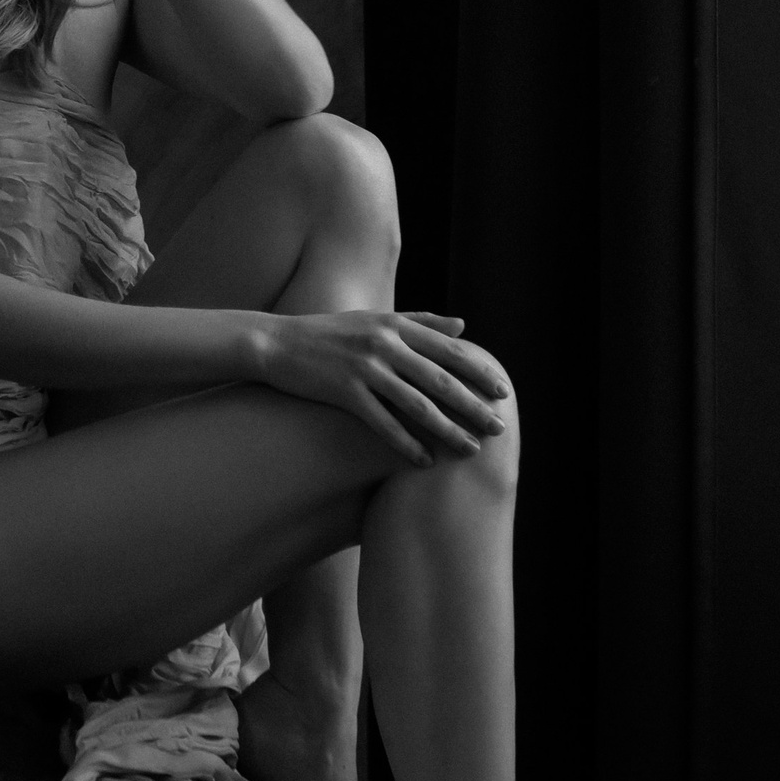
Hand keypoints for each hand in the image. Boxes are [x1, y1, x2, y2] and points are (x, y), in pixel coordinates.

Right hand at [245, 309, 512, 465]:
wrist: (276, 342)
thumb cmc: (329, 333)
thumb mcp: (375, 319)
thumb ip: (421, 320)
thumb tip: (463, 324)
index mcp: (395, 325)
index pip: (448, 350)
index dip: (478, 372)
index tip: (503, 391)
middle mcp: (384, 343)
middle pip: (440, 379)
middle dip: (473, 405)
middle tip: (499, 426)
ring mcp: (364, 367)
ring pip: (417, 404)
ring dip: (448, 429)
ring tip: (471, 449)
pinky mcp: (344, 390)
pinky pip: (383, 422)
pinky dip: (406, 443)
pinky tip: (425, 461)